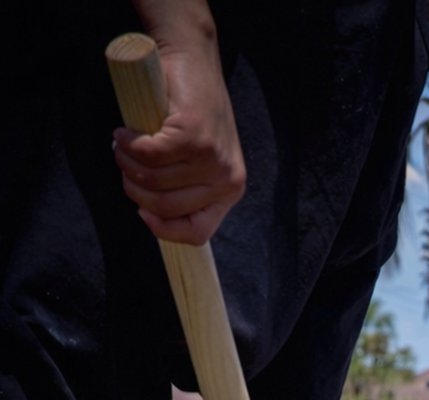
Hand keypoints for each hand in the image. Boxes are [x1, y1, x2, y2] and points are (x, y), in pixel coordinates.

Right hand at [115, 6, 245, 243]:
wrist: (192, 59)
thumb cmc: (191, 109)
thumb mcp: (196, 158)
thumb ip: (184, 187)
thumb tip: (152, 213)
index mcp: (229, 191)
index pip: (197, 233)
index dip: (164, 229)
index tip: (142, 212)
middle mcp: (226, 180)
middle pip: (166, 207)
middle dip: (134, 189)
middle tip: (124, 164)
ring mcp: (211, 159)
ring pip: (153, 181)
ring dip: (127, 163)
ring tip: (122, 144)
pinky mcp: (193, 136)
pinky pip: (148, 155)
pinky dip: (128, 145)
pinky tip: (124, 133)